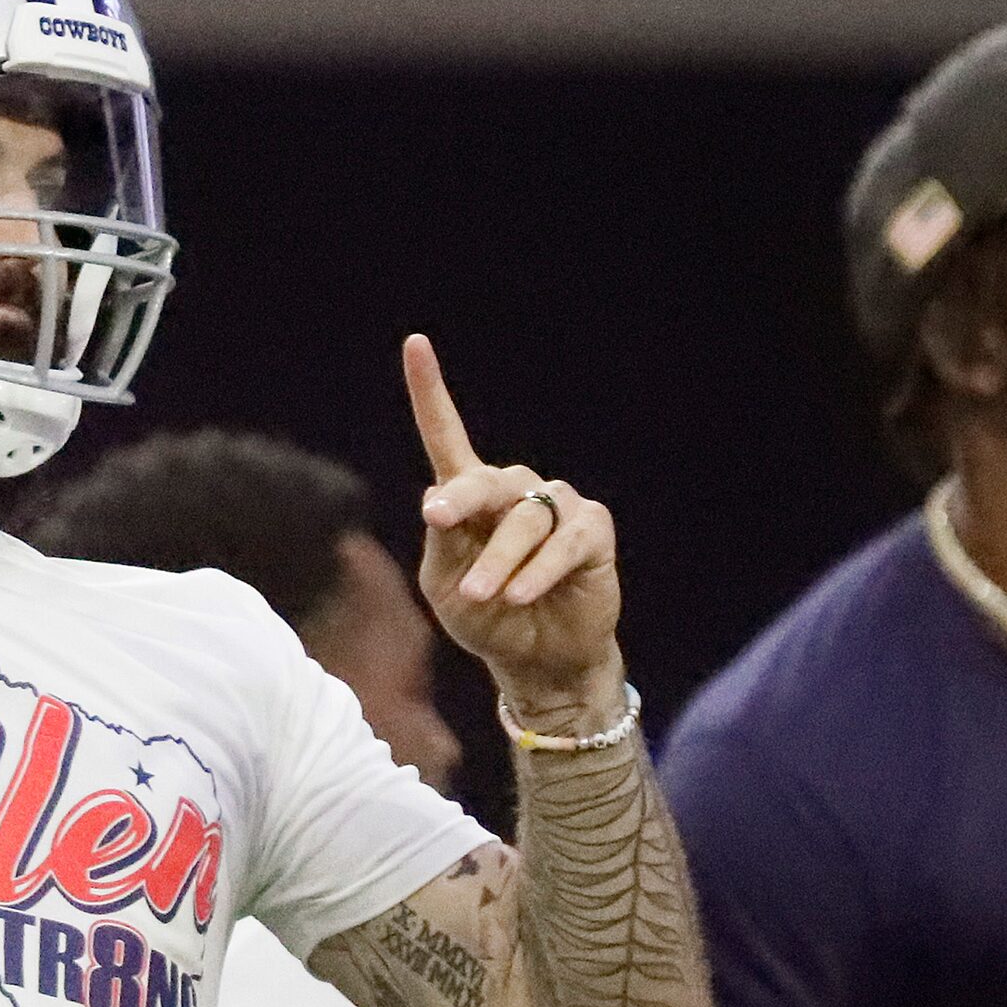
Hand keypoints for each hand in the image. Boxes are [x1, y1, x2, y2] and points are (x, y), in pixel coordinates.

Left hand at [403, 334, 622, 721]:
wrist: (536, 660)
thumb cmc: (485, 619)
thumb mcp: (446, 584)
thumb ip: (442, 539)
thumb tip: (438, 494)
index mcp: (469, 496)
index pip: (446, 435)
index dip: (430, 391)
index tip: (414, 345)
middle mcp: (513, 491)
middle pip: (483, 481)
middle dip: (461, 501)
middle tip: (439, 520)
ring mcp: (556, 507)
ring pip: (522, 521)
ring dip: (499, 562)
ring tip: (487, 597)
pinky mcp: (591, 531)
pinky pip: (563, 543)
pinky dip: (538, 571)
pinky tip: (521, 595)